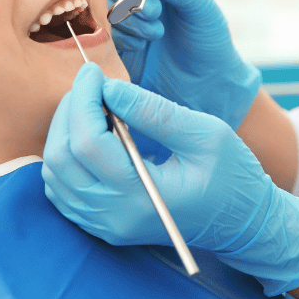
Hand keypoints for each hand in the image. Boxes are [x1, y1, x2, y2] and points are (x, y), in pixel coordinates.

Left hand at [42, 68, 298, 295]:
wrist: (243, 223)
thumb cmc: (233, 176)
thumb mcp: (205, 134)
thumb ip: (155, 111)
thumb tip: (110, 88)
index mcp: (142, 196)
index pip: (88, 144)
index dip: (84, 100)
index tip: (94, 72)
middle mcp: (115, 217)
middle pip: (62, 158)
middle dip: (69, 111)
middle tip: (90, 84)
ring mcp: (106, 225)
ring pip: (55, 175)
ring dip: (63, 133)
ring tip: (90, 105)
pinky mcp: (104, 225)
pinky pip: (63, 191)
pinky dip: (65, 157)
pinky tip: (88, 134)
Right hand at [103, 0, 260, 128]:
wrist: (202, 87)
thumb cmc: (208, 43)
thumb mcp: (203, 12)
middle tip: (156, 14)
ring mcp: (119, 15)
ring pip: (102, 2)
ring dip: (128, 18)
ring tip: (156, 34)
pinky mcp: (110, 41)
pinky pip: (99, 30)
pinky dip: (120, 37)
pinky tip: (141, 47)